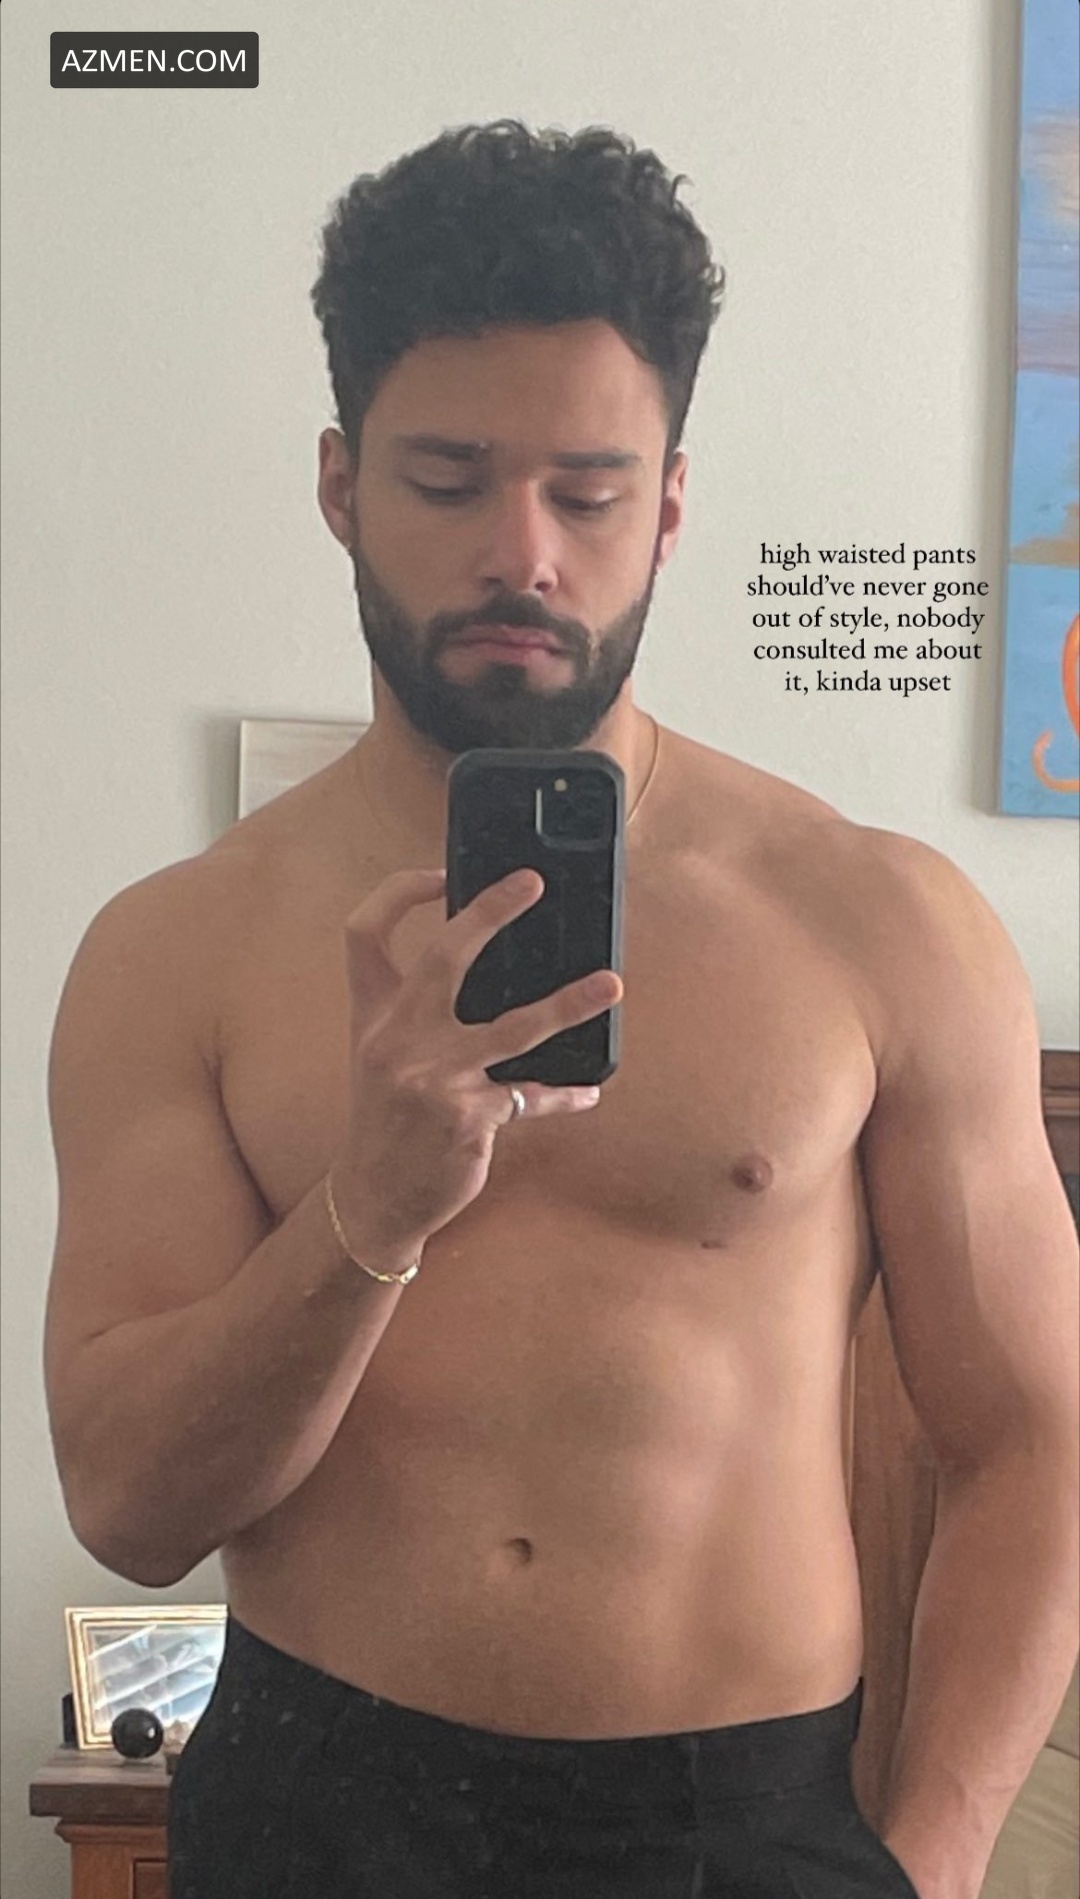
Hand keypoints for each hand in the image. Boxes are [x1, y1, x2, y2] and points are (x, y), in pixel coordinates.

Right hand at [330, 867, 620, 1260]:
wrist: (374, 1197)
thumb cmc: (387, 1119)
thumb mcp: (383, 1056)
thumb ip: (417, 1011)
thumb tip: (491, 966)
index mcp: (373, 1015)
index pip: (365, 933)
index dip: (399, 892)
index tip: (441, 872)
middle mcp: (397, 1038)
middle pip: (443, 956)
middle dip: (490, 913)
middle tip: (532, 884)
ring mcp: (433, 1078)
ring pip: (513, 1028)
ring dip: (569, 1005)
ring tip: (612, 985)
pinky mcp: (468, 1118)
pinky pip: (530, 1097)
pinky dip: (561, 1094)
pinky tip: (587, 1092)